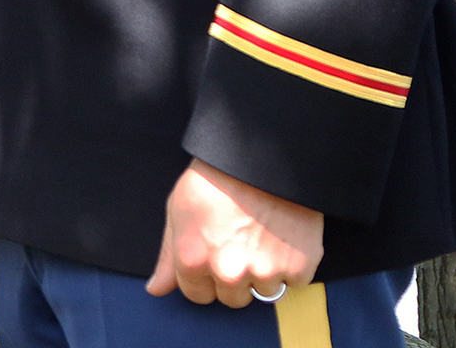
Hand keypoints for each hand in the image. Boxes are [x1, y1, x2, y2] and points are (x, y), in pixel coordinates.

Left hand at [146, 159, 323, 307]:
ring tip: (262, 236)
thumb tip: (156, 289)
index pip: (198, 296)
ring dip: (265, 272)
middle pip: (233, 298)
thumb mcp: (178, 210)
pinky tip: (283, 236)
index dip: (205, 277)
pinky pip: (295, 281)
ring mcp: (265, 272)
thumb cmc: (214, 179)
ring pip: (264, 291)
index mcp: (193, 261)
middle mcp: (228, 273)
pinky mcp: (299, 266)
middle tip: (239, 244)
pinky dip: (292, 265)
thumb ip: (168, 256)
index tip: (213, 256)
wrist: (261, 157)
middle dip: (234, 278)